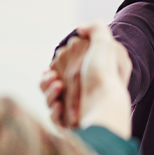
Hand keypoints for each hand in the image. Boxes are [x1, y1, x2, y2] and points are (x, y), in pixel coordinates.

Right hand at [40, 22, 131, 138]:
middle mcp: (85, 94)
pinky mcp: (71, 126)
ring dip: (49, 92)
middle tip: (53, 78)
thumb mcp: (105, 44)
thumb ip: (95, 29)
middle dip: (48, 80)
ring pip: (51, 100)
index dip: (58, 65)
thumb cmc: (104, 76)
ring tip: (58, 87)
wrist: (105, 108)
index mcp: (92, 77)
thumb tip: (81, 28)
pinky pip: (54, 117)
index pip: (67, 70)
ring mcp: (77, 111)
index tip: (55, 63)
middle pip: (54, 84)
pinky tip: (59, 106)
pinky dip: (54, 110)